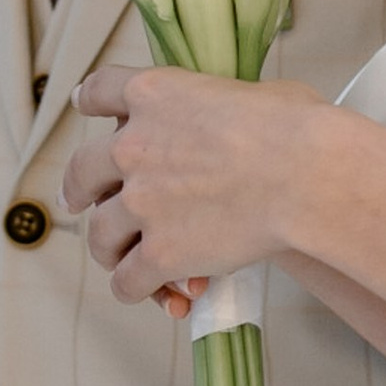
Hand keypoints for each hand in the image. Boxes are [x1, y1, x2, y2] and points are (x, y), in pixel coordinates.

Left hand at [67, 64, 326, 309]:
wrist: (307, 175)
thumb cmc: (299, 128)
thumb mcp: (252, 92)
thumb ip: (225, 106)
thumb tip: (248, 116)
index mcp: (154, 94)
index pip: (100, 91)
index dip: (87, 100)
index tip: (81, 106)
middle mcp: (133, 147)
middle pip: (83, 170)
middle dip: (78, 188)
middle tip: (77, 200)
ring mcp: (141, 203)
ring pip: (100, 233)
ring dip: (108, 249)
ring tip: (118, 259)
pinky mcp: (159, 253)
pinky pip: (128, 281)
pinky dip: (136, 289)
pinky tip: (151, 294)